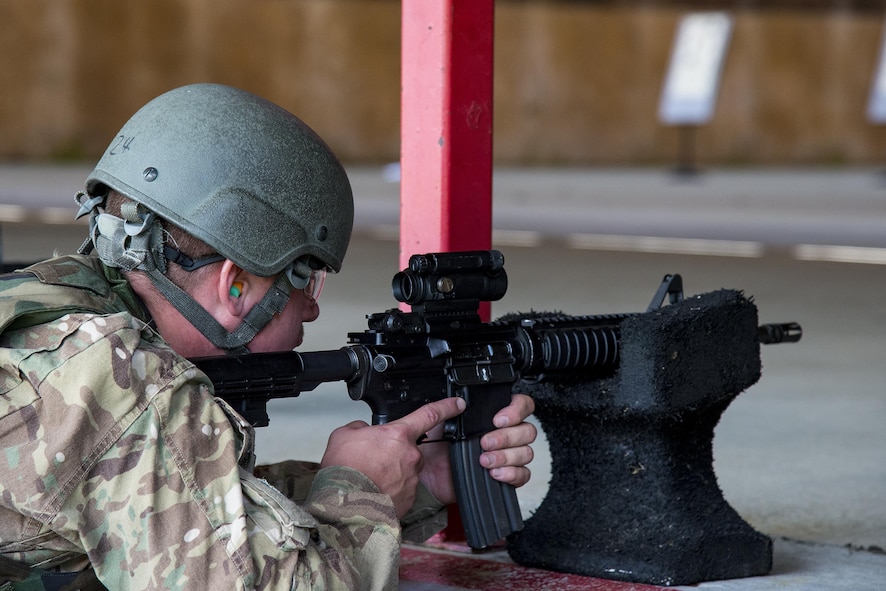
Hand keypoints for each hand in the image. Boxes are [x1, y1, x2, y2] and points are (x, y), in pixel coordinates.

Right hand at [320, 397, 465, 517]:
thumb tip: (365, 432)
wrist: (343, 504)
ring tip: (369, 478)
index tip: (457, 404)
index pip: (429, 415)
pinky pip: (402, 490)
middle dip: (394, 452)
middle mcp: (410, 456)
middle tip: (373, 460)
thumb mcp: (344, 435)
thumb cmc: (344, 471)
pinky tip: (374, 491)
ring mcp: (411, 479)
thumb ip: (361, 428)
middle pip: (408, 449)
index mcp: (398, 435)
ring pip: (405, 470)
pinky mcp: (408, 499)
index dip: (446, 407)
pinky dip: (390, 490)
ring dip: (391, 472)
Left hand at [419, 394, 536, 504]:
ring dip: (506, 456)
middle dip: (507, 437)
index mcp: (491, 417)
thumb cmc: (434, 449)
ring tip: (484, 460)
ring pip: (526, 452)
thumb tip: (460, 401)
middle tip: (485, 442)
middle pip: (527, 430)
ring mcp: (507, 455)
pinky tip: (494, 473)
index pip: (520, 405)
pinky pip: (523, 474)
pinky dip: (511, 474)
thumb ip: (447, 408)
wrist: (430, 477)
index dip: (516, 410)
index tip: (498, 420)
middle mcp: (504, 434)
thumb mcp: (437, 423)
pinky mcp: (506, 476)